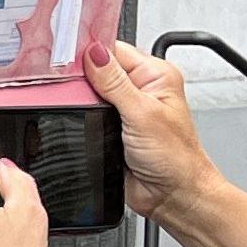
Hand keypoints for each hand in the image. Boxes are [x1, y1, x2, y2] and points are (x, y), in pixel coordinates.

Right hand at [82, 40, 219, 219]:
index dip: (92, 51)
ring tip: (81, 110)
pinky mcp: (111, 130)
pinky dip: (80, 120)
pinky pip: (87, 117)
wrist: (173, 196)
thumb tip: (94, 53)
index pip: (115, 49)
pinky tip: (80, 123)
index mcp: (155, 75)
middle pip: (99, 70)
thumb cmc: (176, 158)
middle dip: (83, 80)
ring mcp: (124, 110)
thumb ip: (115, 82)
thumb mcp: (143, 113)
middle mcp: (140, 90)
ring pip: (89, 94)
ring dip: (81, 102)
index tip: (70, 55)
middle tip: (75, 89)